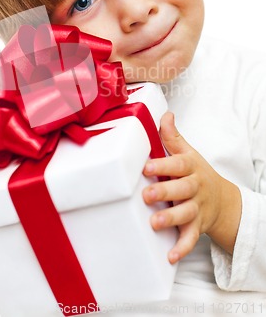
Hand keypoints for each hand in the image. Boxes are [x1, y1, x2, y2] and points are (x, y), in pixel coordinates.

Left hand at [143, 112, 241, 263]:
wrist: (222, 199)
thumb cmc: (197, 173)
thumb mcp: (187, 153)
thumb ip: (173, 136)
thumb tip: (165, 114)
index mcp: (190, 167)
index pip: (178, 164)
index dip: (163, 165)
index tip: (147, 166)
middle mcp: (195, 187)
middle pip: (182, 189)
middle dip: (165, 192)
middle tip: (147, 195)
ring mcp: (197, 208)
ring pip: (186, 213)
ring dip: (171, 218)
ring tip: (155, 223)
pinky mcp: (197, 226)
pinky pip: (191, 238)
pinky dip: (182, 248)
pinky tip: (170, 256)